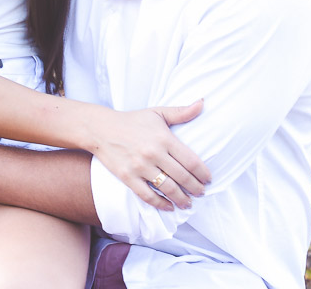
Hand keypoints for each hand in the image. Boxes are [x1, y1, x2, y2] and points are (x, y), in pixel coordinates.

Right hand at [88, 102, 209, 211]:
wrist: (101, 128)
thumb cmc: (132, 120)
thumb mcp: (157, 113)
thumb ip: (181, 112)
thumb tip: (202, 103)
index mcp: (164, 138)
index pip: (191, 161)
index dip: (203, 173)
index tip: (208, 179)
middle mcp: (154, 153)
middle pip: (182, 177)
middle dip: (196, 188)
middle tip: (202, 192)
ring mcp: (140, 167)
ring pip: (168, 188)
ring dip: (182, 199)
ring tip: (189, 203)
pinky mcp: (128, 177)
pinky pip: (148, 196)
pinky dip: (161, 204)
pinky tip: (169, 206)